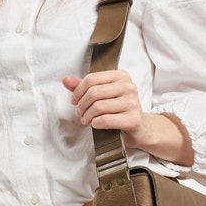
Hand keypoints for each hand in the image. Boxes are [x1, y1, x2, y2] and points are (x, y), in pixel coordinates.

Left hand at [62, 72, 193, 165]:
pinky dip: (96, 123)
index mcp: (121, 76)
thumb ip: (85, 87)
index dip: (78, 91)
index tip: (74, 101)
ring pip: (98, 106)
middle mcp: (129, 87)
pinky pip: (105, 120)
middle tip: (79, 114)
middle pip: (94, 92)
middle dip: (81, 105)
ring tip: (86, 120)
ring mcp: (133, 103)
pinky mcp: (133, 119)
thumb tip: (66, 80)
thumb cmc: (119, 112)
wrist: (139, 129)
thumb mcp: (103, 96)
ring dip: (87, 116)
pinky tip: (95, 125)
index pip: (92, 79)